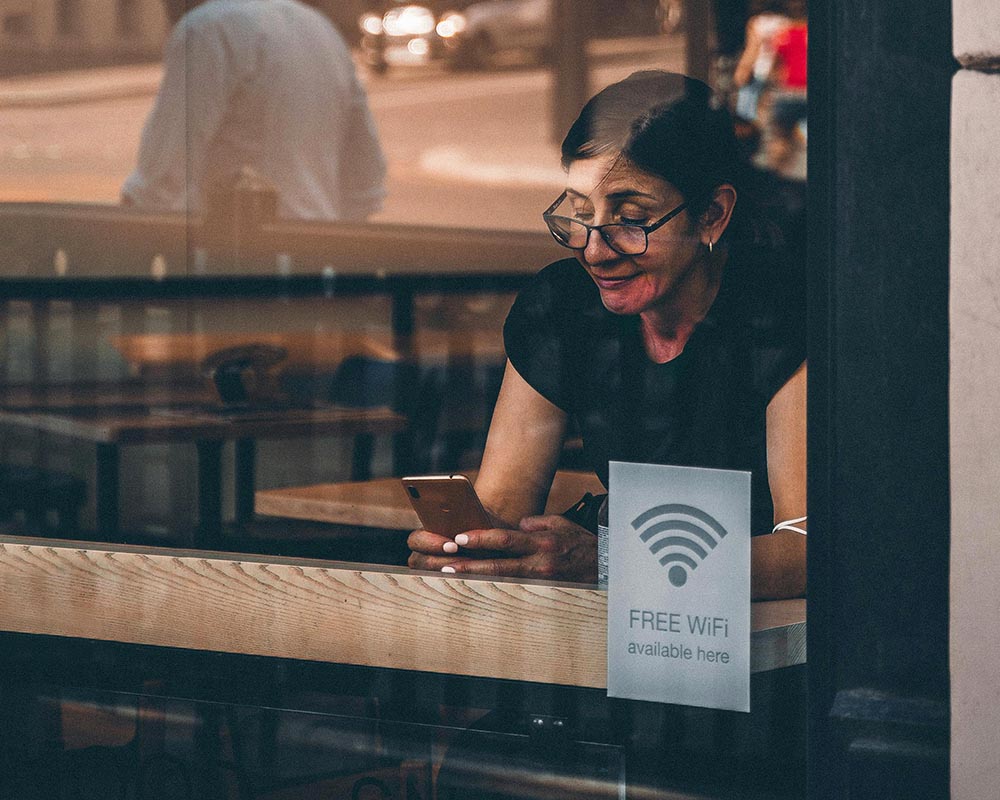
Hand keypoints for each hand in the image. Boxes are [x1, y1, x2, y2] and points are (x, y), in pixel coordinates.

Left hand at [407, 514, 596, 581]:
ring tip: (454, 578)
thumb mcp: (562, 525)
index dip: (481, 538)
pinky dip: (494, 589)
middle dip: (471, 565)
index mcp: (542, 543)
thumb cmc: (582, 545)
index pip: (506, 539)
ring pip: (502, 582)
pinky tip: (477, 589)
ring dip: (477, 579)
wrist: (609, 570)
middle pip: (499, 565)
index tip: (460, 537)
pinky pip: (514, 591)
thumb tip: (518, 525)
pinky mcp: (543, 594)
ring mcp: (542, 582)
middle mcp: (540, 564)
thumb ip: (538, 523)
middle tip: (447, 565)